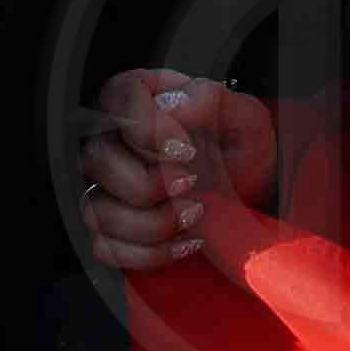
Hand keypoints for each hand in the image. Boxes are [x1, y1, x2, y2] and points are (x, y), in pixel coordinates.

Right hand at [80, 68, 280, 271]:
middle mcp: (114, 138)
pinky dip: (150, 253)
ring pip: (97, 211)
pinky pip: (106, 249)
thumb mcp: (241, 114)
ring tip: (194, 214)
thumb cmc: (239, 144)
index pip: (117, 101)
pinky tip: (184, 241)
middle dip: (148, 184)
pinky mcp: (112, 228)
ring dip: (153, 223)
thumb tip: (172, 104)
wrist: (252, 189)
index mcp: (141, 97)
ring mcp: (107, 186)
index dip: (148, 131)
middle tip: (190, 184)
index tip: (186, 150)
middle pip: (97, 161)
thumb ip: (209, 99)